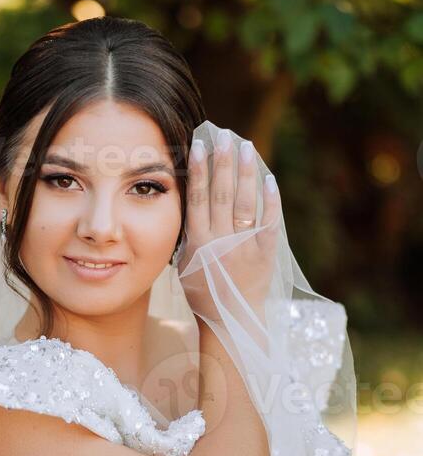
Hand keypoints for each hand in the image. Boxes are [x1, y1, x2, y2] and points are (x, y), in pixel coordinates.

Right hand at [178, 128, 280, 323]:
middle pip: (221, 194)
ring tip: (246, 146)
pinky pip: (269, 222)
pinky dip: (270, 201)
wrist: (231, 320)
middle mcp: (221, 241)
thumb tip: (190, 202)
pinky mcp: (265, 252)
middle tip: (225, 135)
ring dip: (245, 172)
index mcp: (198, 243)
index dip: (199, 170)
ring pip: (244, 202)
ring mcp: (244, 246)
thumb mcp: (185, 265)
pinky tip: (270, 179)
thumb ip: (188, 236)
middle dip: (223, 162)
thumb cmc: (204, 292)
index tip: (200, 145)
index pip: (197, 199)